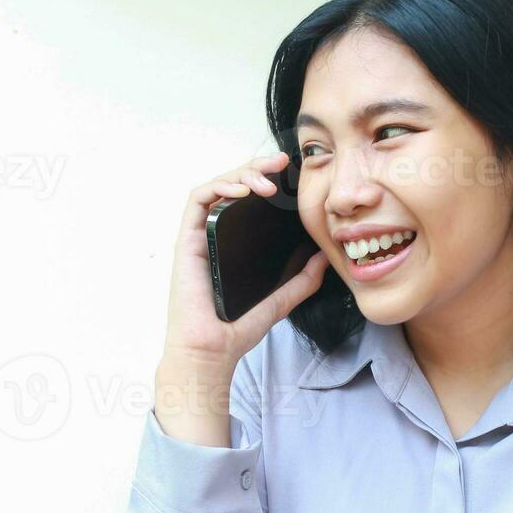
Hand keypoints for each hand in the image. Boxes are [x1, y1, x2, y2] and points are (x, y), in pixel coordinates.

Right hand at [164, 150, 328, 369]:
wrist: (213, 350)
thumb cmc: (237, 328)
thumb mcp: (281, 300)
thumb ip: (302, 280)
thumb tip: (324, 257)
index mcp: (233, 242)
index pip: (249, 199)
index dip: (267, 179)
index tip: (291, 173)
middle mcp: (215, 234)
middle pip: (234, 185)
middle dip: (257, 167)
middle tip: (282, 162)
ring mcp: (200, 235)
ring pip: (217, 186)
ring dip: (242, 174)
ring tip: (268, 180)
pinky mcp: (188, 239)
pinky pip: (199, 200)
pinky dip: (221, 187)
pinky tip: (244, 190)